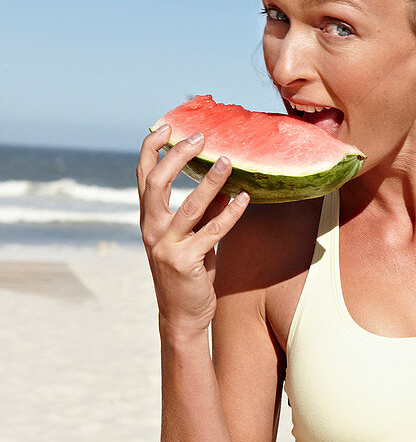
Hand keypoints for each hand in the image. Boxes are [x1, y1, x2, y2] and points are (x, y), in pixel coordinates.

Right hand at [137, 125, 249, 337]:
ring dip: (210, 181)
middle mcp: (152, 229)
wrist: (182, 315)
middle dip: (177, 156)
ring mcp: (167, 246)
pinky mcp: (186, 262)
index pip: (144, 175)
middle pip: (157, 183)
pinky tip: (245, 198)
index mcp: (148, 219)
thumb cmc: (188, 275)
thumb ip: (202, 213)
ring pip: (189, 206)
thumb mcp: (191, 238)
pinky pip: (213, 231)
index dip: (152, 148)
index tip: (166, 125)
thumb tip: (223, 184)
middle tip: (201, 138)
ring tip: (229, 161)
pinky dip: (231, 213)